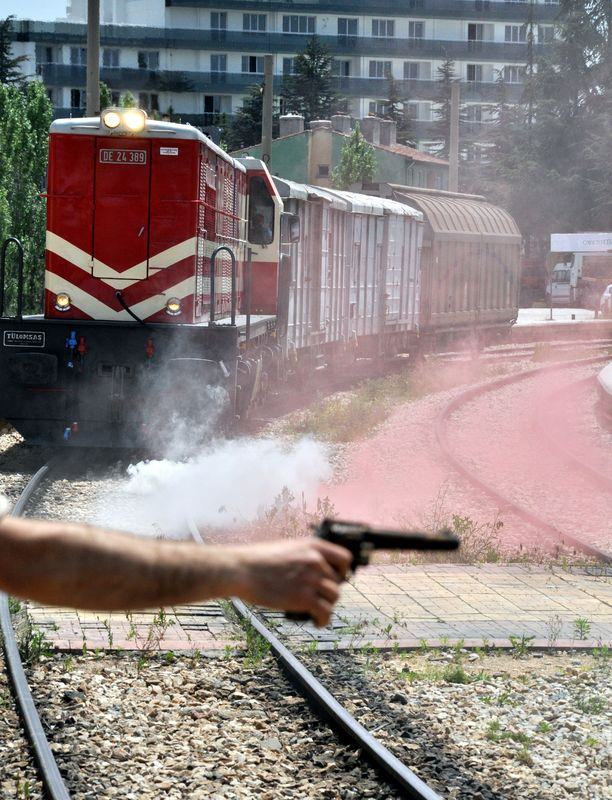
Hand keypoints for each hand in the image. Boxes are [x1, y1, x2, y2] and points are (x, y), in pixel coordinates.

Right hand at [231, 539, 351, 626]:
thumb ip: (304, 556)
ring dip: (327, 606)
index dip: (343, 571)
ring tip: (317, 612)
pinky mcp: (305, 598)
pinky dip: (323, 620)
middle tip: (318, 598)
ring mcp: (311, 579)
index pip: (345, 558)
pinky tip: (317, 622)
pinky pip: (326, 613)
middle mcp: (316, 561)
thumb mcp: (287, 548)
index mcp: (313, 546)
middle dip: (329, 591)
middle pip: (338, 581)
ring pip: (334, 597)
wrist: (242, 570)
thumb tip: (316, 571)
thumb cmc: (258, 560)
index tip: (336, 578)